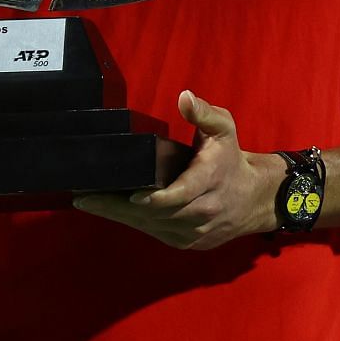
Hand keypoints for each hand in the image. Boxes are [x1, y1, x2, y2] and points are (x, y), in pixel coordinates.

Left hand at [72, 91, 283, 250]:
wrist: (254, 198)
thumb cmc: (231, 158)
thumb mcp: (224, 128)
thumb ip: (204, 112)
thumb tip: (184, 97)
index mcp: (209, 181)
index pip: (180, 195)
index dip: (155, 198)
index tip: (130, 194)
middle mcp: (202, 211)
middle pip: (155, 214)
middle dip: (118, 207)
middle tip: (84, 197)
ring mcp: (194, 232)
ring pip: (151, 227)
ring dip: (118, 216)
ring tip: (88, 203)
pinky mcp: (188, 243)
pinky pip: (155, 233)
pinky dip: (133, 223)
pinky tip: (109, 212)